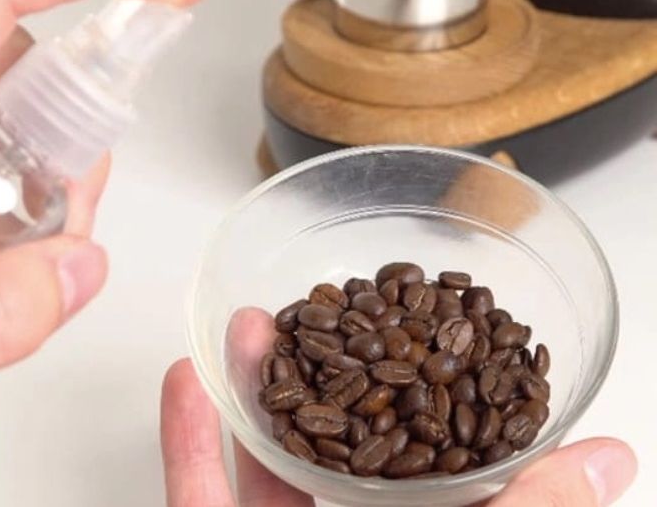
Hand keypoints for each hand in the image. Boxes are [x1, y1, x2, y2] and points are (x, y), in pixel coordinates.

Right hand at [160, 309, 636, 506]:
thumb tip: (611, 459)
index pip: (426, 464)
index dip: (416, 392)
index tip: (405, 330)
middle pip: (336, 450)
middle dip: (322, 376)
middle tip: (316, 312)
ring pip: (261, 464)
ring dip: (251, 392)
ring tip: (249, 328)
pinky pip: (197, 498)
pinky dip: (190, 441)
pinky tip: (190, 381)